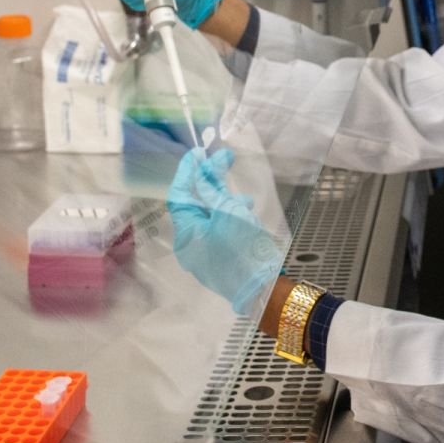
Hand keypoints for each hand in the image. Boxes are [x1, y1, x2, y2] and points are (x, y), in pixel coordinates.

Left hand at [166, 147, 281, 316]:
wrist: (264, 289)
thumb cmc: (243, 248)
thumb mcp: (228, 211)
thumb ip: (212, 187)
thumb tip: (202, 166)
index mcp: (186, 233)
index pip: (179, 195)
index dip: (188, 171)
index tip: (199, 153)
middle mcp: (189, 245)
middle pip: (194, 206)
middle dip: (209, 183)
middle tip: (224, 160)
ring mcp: (203, 256)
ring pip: (209, 219)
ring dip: (223, 201)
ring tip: (244, 198)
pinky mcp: (219, 262)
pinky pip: (218, 233)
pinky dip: (229, 219)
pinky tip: (246, 216)